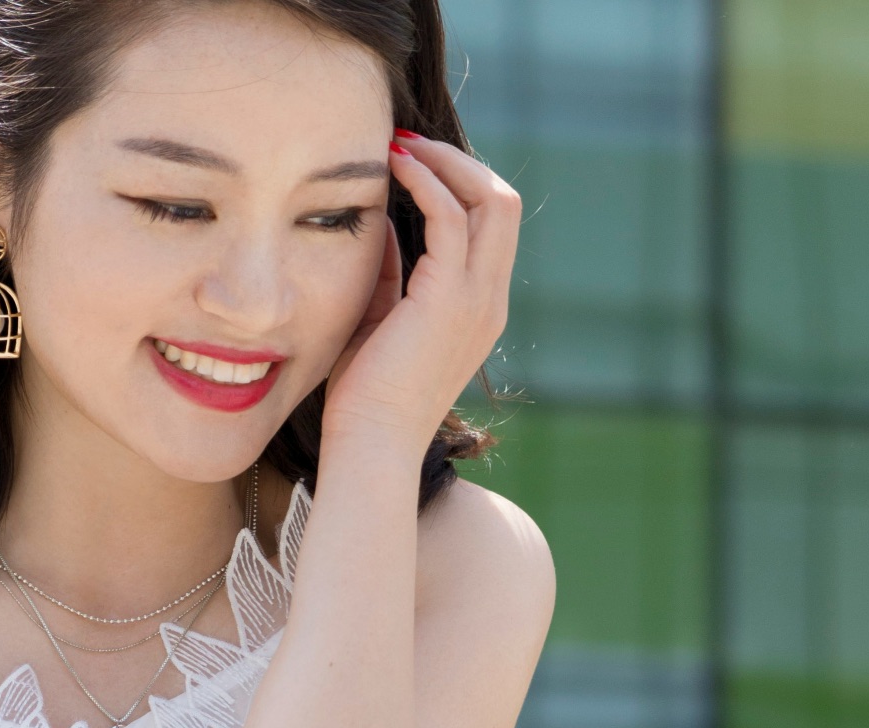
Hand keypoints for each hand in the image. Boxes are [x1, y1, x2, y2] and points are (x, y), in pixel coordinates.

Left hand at [323, 131, 520, 452]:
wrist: (370, 443)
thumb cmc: (365, 395)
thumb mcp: (381, 320)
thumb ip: (392, 272)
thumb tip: (385, 220)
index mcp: (479, 307)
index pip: (491, 225)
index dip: (458, 185)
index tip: (413, 162)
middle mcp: (490, 299)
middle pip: (503, 202)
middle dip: (459, 162)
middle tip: (409, 142)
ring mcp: (477, 299)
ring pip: (491, 199)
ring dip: (445, 162)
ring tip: (401, 144)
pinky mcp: (449, 299)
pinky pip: (451, 217)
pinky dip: (425, 182)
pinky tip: (393, 168)